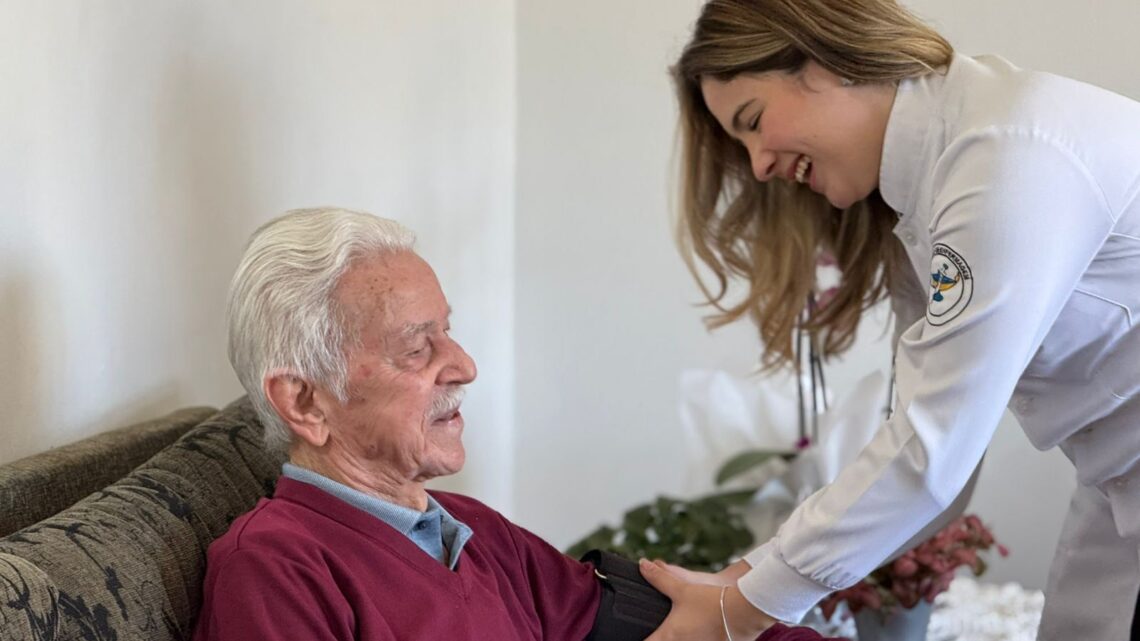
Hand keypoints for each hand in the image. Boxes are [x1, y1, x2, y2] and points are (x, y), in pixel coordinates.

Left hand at [639, 559, 774, 640]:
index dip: (639, 639)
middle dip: (656, 638)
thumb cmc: (711, 602)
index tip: (635, 634)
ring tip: (676, 630)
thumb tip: (643, 565)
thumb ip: (660, 578)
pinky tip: (693, 632)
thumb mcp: (682, 588)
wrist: (743, 613)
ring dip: (674, 638)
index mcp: (668, 636)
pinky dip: (693, 639)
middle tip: (654, 631)